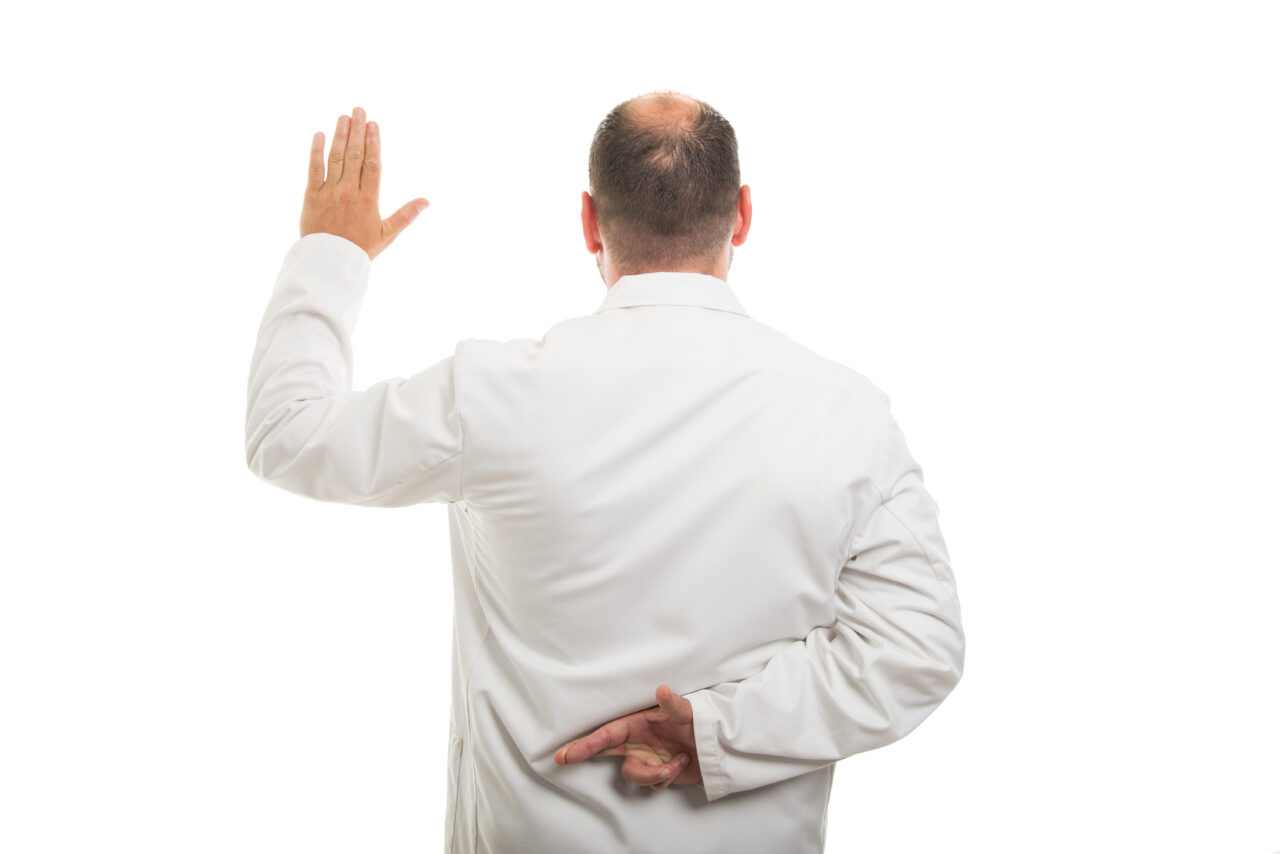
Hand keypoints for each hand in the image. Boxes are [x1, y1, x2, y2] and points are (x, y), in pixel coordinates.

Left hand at [300, 106, 427, 259]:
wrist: (330, 262)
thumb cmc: (360, 249)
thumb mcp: (387, 234)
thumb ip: (406, 215)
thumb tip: (426, 201)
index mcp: (369, 199)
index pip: (373, 164)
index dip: (374, 142)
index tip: (373, 124)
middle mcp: (349, 191)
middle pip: (355, 155)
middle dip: (357, 131)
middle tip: (359, 110)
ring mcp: (330, 191)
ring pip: (336, 157)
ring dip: (339, 135)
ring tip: (343, 117)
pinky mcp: (312, 195)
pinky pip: (313, 168)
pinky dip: (315, 151)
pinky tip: (319, 134)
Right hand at [554, 685, 700, 790]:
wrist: (717, 747)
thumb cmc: (701, 723)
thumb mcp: (690, 713)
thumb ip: (675, 705)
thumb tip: (662, 690)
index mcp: (639, 723)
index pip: (607, 734)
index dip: (586, 743)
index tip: (566, 753)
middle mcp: (637, 741)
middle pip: (604, 749)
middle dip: (583, 753)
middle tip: (563, 759)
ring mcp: (646, 758)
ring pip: (633, 774)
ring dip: (653, 773)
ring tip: (675, 763)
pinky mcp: (657, 774)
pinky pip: (652, 783)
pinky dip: (667, 777)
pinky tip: (681, 764)